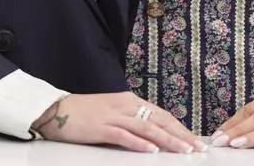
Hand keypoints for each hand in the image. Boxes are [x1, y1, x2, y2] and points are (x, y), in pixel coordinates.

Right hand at [33, 93, 203, 153]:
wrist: (55, 110)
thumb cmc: (83, 113)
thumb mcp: (111, 112)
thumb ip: (130, 122)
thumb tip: (151, 136)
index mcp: (129, 101)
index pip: (161, 115)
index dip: (179, 127)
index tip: (194, 140)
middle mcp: (125, 106)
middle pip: (159, 120)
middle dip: (181, 135)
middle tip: (198, 148)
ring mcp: (113, 116)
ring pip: (147, 129)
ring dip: (168, 140)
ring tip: (184, 151)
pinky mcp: (101, 127)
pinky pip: (125, 136)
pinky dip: (140, 144)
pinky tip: (153, 151)